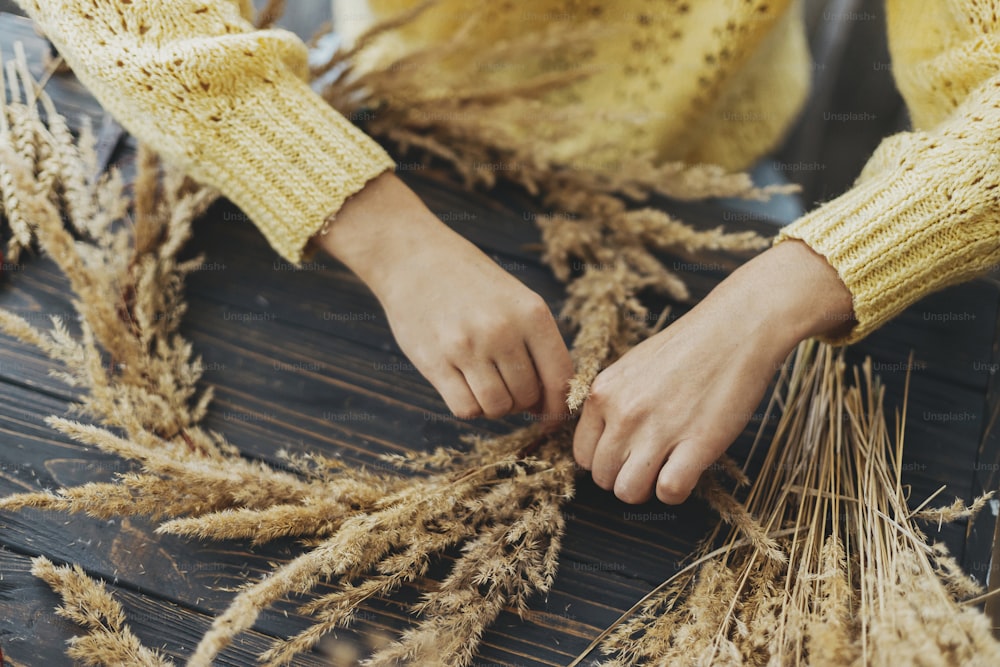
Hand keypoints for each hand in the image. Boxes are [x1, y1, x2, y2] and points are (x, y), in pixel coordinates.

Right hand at [313, 172, 572, 420]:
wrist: (413, 257)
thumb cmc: (470, 282)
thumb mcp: (515, 298)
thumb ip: (535, 343)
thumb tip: (548, 401)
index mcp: (531, 313)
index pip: (559, 377)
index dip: (558, 407)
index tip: (550, 417)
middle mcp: (502, 331)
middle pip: (526, 396)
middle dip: (521, 402)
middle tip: (507, 387)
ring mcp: (467, 347)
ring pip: (497, 407)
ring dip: (494, 407)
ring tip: (486, 386)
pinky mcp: (435, 362)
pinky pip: (465, 408)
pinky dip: (469, 408)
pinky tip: (464, 387)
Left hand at [572, 240, 854, 503]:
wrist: (736, 328)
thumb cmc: (687, 347)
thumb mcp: (632, 366)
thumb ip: (613, 401)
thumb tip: (606, 439)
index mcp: (602, 393)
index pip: (583, 455)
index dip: (606, 461)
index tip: (627, 454)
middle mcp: (622, 413)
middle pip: (603, 478)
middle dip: (626, 477)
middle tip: (652, 463)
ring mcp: (658, 430)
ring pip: (628, 492)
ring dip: (648, 489)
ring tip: (667, 469)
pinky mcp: (696, 444)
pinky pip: (668, 492)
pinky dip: (676, 491)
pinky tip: (687, 471)